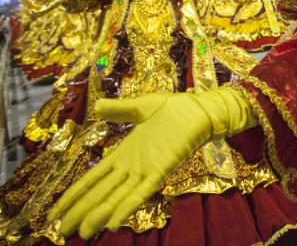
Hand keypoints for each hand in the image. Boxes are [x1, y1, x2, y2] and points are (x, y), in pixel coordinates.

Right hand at [48, 87, 254, 237]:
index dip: (72, 196)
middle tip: (60, 232)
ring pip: (116, 198)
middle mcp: (131, 167)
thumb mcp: (140, 107)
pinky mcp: (162, 170)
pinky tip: (113, 223)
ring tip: (82, 234)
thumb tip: (96, 106)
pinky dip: (127, 207)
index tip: (53, 212)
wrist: (199, 108)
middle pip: (99, 194)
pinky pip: (141, 192)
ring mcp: (145, 170)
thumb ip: (119, 110)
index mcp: (123, 154)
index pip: (92, 179)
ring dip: (98, 216)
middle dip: (79, 213)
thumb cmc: (175, 109)